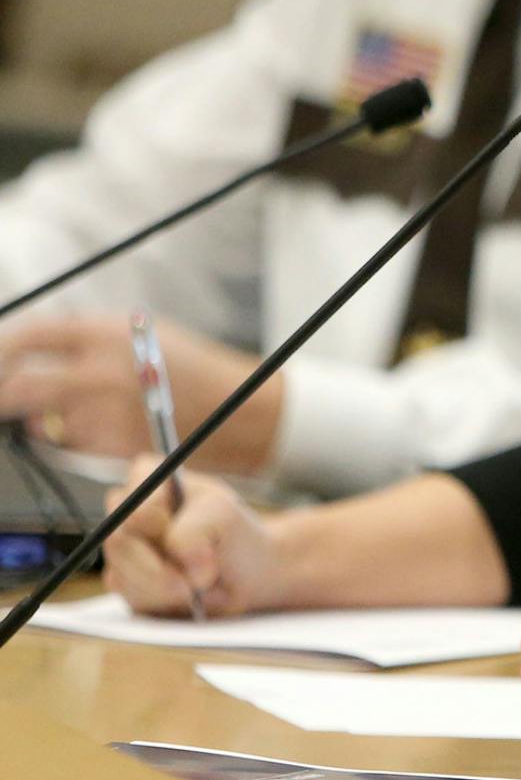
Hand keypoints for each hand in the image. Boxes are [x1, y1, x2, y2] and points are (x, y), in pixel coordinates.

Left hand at [0, 314, 282, 473]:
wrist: (238, 410)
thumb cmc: (191, 368)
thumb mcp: (140, 332)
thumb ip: (85, 337)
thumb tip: (29, 348)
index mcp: (105, 334)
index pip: (27, 336)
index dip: (1, 349)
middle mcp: (99, 373)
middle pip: (15, 388)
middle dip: (2, 395)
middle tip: (5, 395)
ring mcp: (104, 414)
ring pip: (41, 423)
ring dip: (48, 419)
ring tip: (88, 408)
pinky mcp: (111, 447)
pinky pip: (72, 443)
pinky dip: (78, 437)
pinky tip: (111, 424)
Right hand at [102, 460, 281, 616]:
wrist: (246, 573)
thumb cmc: (233, 534)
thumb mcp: (223, 516)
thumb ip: (195, 530)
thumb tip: (179, 564)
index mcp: (149, 480)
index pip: (130, 498)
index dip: (154, 522)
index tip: (178, 533)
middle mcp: (128, 512)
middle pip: (118, 540)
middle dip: (157, 567)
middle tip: (189, 583)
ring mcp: (123, 549)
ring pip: (121, 574)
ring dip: (163, 587)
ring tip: (198, 584)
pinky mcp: (125, 582)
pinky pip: (129, 597)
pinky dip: (160, 601)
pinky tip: (183, 595)